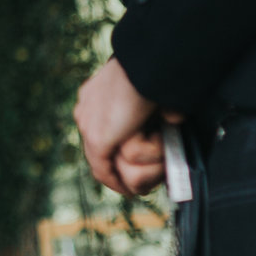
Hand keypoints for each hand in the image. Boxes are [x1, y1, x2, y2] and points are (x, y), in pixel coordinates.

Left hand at [74, 56, 170, 197]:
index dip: (118, 150)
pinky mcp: (99, 140)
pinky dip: (119, 181)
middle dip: (120, 168)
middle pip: (97, 150)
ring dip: (131, 172)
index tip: (134, 162)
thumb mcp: (152, 89)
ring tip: (151, 176)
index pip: (99, 130)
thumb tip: (169, 120)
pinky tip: (132, 190)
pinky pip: (106, 170)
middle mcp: (86, 110)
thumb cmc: (158, 71)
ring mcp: (89, 126)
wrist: (149, 64)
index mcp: (96, 94)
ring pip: (104, 162)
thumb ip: (152, 106)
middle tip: (144, 179)